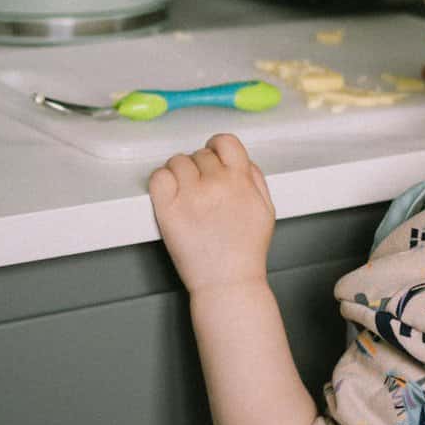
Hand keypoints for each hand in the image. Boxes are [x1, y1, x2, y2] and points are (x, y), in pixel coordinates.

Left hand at [149, 133, 275, 294]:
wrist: (228, 282)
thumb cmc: (246, 251)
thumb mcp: (266, 209)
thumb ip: (255, 178)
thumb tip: (240, 160)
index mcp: (240, 180)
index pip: (225, 141)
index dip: (217, 147)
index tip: (212, 156)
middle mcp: (215, 183)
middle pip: (199, 154)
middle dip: (200, 169)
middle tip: (202, 190)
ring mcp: (190, 196)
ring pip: (177, 162)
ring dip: (180, 174)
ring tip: (186, 194)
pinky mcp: (167, 210)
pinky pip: (158, 177)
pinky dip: (162, 181)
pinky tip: (170, 195)